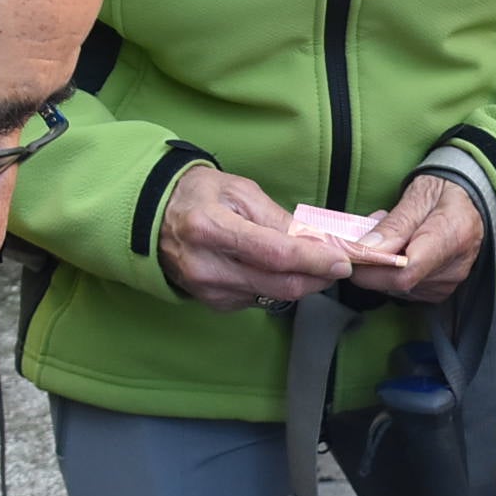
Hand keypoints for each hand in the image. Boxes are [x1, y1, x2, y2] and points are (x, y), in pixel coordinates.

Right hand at [157, 167, 352, 309]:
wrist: (154, 217)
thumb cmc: (200, 196)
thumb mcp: (240, 191)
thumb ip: (279, 219)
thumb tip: (318, 242)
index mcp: (210, 229)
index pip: (275, 254)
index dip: (314, 261)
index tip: (342, 261)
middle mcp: (207, 266)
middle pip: (280, 284)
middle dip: (317, 277)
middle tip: (336, 263)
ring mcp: (208, 290)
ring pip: (273, 295)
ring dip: (300, 282)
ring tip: (308, 261)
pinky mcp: (214, 303)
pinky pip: (259, 300)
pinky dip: (276, 285)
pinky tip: (274, 268)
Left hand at [345, 173, 487, 304]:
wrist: (469, 201)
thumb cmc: (444, 192)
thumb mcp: (418, 195)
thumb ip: (393, 225)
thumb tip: (366, 250)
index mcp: (454, 236)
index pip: (406, 271)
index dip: (372, 268)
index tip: (352, 253)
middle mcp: (456, 267)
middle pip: (399, 281)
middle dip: (374, 261)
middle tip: (372, 231)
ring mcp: (449, 283)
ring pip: (397, 288)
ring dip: (382, 266)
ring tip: (390, 237)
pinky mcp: (439, 291)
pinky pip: (404, 289)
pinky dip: (392, 272)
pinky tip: (399, 251)